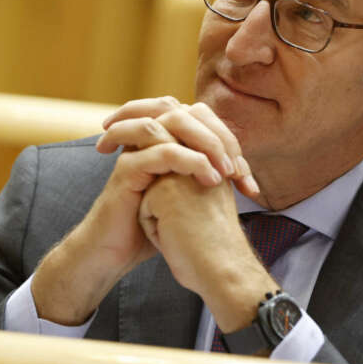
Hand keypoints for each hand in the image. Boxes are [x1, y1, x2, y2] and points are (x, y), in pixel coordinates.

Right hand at [31, 97, 258, 324]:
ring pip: (173, 119)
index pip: (203, 119)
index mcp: (164, 138)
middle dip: (222, 137)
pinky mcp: (126, 167)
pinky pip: (161, 149)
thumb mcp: (186, 195)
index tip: (248, 181)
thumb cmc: (152, 223)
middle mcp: (148, 137)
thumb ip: (206, 174)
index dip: (230, 143)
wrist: (114, 252)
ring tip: (226, 172)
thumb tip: (242, 169)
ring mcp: (135, 148)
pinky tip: (210, 180)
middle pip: (190, 111)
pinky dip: (190, 160)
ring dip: (207, 142)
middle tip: (239, 171)